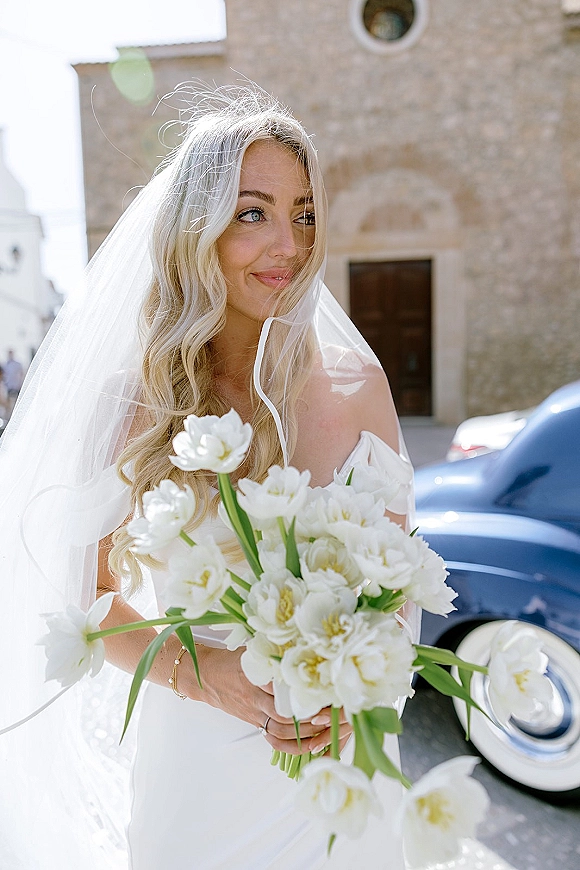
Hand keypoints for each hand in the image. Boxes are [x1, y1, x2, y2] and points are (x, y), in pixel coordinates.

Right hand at [181, 646, 351, 754]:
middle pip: (286, 714)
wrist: (204, 676)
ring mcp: (254, 713)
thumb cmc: (229, 660)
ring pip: (282, 729)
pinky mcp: (254, 722)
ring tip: (327, 728)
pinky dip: (291, 744)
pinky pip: (274, 738)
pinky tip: (308, 743)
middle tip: (334, 714)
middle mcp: (255, 698)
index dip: (304, 693)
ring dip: (305, 732)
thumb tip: (305, 649)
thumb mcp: (251, 651)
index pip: (284, 687)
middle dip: (310, 717)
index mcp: (255, 676)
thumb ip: (275, 654)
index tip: (325, 693)